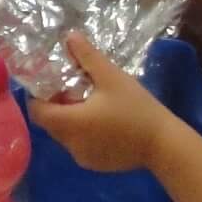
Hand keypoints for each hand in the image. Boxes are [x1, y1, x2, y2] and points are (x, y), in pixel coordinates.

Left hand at [33, 35, 172, 171]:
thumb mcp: (112, 77)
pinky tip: (101, 121)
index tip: (49, 81)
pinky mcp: (95, 164)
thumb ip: (87, 57)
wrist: (164, 144)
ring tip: (88, 102)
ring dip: (69, 118)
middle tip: (71, 87)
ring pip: (64, 135)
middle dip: (55, 105)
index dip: (37, 96)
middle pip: (50, 123)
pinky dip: (81, 132)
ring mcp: (82, 157)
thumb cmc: (137, 109)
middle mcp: (70, 144)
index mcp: (70, 123)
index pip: (37, 112)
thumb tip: (70, 37)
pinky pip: (78, 145)